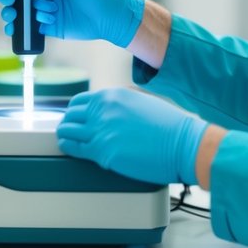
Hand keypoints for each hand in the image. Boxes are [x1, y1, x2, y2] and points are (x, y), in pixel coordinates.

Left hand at [56, 88, 207, 185]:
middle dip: (68, 123)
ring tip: (65, 140)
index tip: (74, 118)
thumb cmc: (170, 127)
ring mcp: (101, 130)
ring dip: (65, 135)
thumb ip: (120, 105)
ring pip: (68, 131)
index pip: (79, 101)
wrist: (183, 144)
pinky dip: (69, 149)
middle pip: (70, 115)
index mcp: (112, 96)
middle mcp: (103, 109)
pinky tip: (69, 149)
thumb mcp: (141, 102)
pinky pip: (76, 149)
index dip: (74, 112)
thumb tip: (107, 112)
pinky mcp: (103, 152)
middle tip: (68, 130)